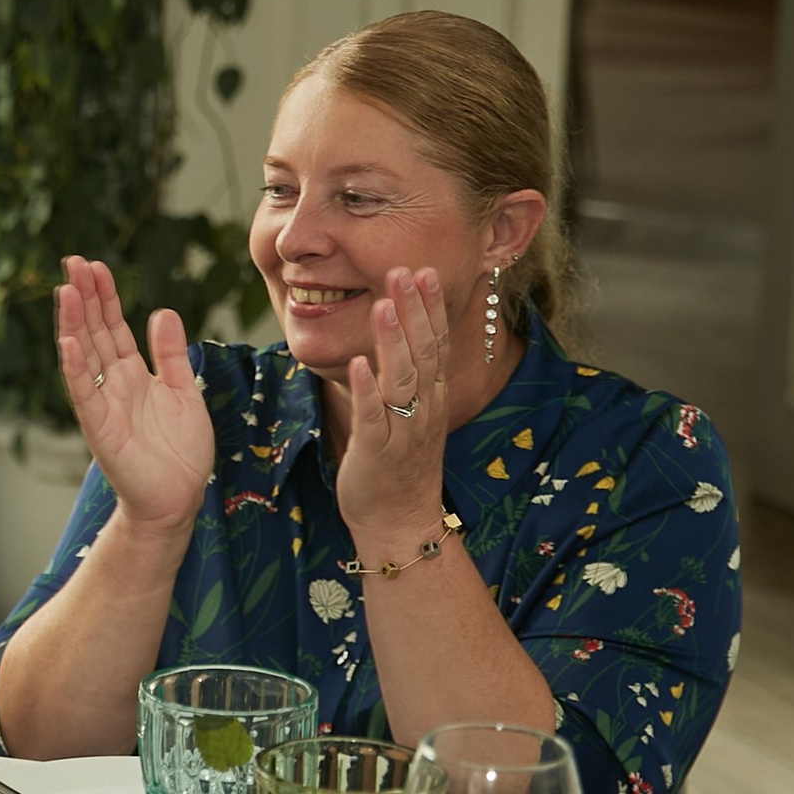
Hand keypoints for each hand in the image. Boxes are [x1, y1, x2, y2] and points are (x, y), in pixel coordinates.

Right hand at [55, 256, 212, 536]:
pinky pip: (84, 393)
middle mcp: (112, 384)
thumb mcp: (184, 391)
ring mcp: (102, 404)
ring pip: (83, 356)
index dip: (104, 297)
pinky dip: (75, 368)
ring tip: (65, 290)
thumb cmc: (181, 452)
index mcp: (132, 374)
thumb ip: (170, 354)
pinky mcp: (100, 428)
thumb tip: (161, 311)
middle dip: (83, 298)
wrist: (180, 498)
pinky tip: (68, 342)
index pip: (112, 326)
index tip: (95, 266)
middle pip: (93, 332)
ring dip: (72, 323)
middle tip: (72, 262)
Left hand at [336, 266, 452, 549]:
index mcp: (429, 397)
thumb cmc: (398, 466)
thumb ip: (406, 378)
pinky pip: (372, 417)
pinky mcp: (377, 452)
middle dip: (414, 310)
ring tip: (384, 303)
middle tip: (406, 270)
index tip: (424, 270)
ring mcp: (402, 430)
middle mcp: (422, 409)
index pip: (435, 343)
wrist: (401, 523)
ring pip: (401, 378)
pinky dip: (366, 389)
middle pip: (423, 351)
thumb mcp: (408, 415)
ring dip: (392, 340)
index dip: (430, 307)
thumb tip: (398, 339)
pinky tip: (358, 363)